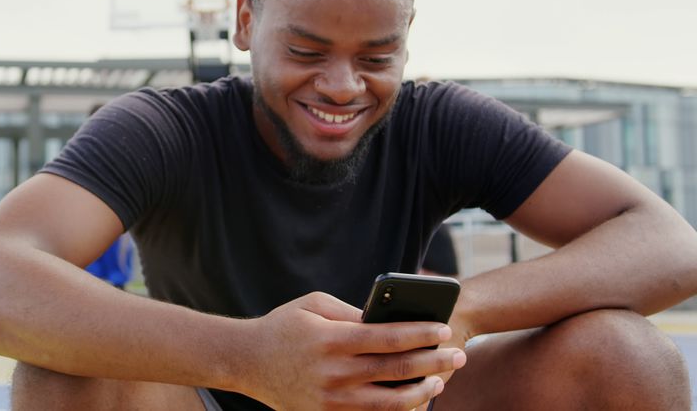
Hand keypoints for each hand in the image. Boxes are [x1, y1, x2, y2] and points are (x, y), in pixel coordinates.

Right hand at [240, 291, 465, 409]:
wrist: (245, 361)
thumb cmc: (283, 326)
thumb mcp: (313, 304)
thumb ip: (352, 313)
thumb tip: (389, 321)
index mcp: (332, 339)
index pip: (388, 337)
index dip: (421, 334)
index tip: (444, 329)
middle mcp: (335, 372)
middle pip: (397, 370)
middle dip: (433, 363)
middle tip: (458, 356)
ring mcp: (332, 399)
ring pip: (391, 402)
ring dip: (422, 392)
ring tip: (440, 381)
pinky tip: (413, 401)